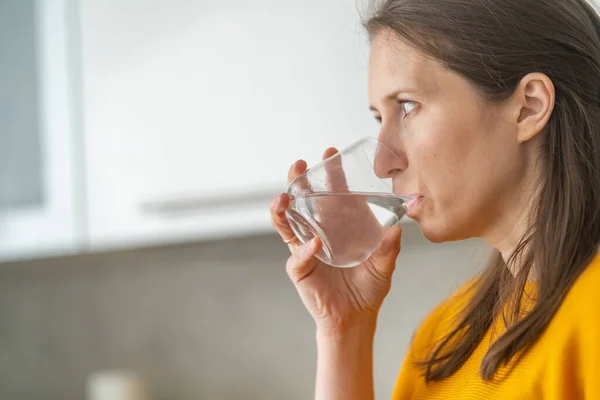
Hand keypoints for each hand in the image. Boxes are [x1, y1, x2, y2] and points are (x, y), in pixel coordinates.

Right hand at [270, 148, 402, 335]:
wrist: (356, 317)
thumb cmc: (368, 288)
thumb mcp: (384, 265)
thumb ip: (389, 248)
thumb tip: (397, 229)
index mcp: (339, 224)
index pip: (331, 192)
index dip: (329, 173)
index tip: (330, 153)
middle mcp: (319, 230)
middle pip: (303, 201)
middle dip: (298, 182)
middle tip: (299, 166)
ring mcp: (306, 248)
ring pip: (288, 223)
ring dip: (283, 208)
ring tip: (284, 197)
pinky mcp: (299, 268)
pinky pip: (298, 256)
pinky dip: (305, 249)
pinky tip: (314, 243)